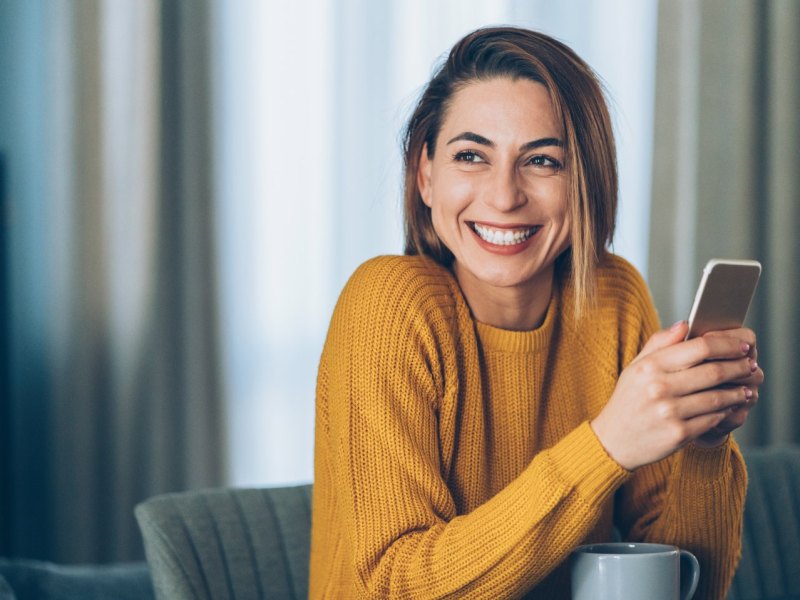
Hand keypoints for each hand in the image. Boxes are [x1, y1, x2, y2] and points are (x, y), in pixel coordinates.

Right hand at [591, 321, 755, 469]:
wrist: (613, 441)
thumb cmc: (628, 400)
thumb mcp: (635, 367)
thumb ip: (659, 343)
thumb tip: (685, 324)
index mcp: (650, 367)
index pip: (699, 347)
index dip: (727, 345)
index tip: (742, 345)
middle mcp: (659, 388)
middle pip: (714, 371)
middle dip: (738, 367)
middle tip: (750, 365)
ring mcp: (670, 412)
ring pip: (718, 397)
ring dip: (737, 391)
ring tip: (745, 388)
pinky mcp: (678, 434)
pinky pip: (713, 419)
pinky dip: (726, 412)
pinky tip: (729, 407)